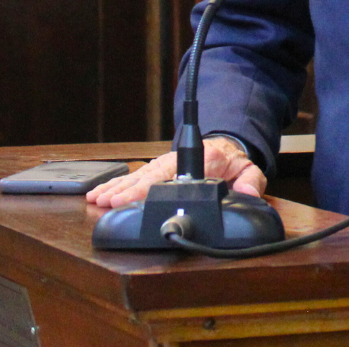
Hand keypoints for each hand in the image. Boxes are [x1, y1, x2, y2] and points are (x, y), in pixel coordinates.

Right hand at [86, 136, 265, 208]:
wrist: (226, 146)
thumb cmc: (232, 161)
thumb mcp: (249, 170)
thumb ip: (251, 182)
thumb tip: (248, 194)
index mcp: (202, 158)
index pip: (172, 173)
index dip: (149, 186)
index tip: (132, 197)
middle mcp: (178, 159)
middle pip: (148, 175)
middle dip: (125, 189)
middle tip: (105, 202)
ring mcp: (166, 163)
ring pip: (138, 174)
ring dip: (117, 187)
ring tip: (97, 198)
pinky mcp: (158, 168)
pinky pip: (136, 175)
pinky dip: (118, 183)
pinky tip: (101, 192)